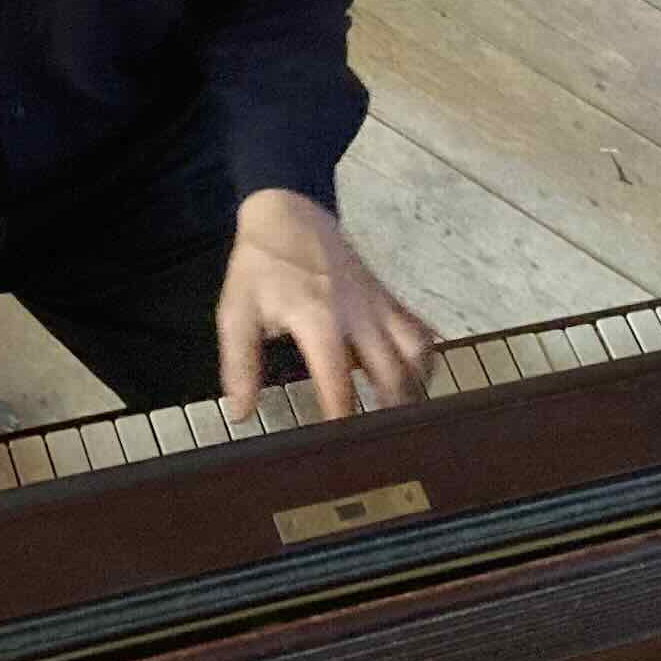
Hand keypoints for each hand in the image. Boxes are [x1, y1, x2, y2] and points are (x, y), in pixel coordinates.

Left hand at [215, 190, 434, 421]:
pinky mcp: (387, 296)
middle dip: (390, 412)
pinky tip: (414, 380)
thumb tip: (241, 413)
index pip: (338, 382)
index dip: (342, 420)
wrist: (287, 211)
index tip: (341, 449)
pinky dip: (424, 358)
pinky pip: (419, 330)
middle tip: (381, 443)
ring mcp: (378, 303)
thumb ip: (240, 364)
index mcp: (318, 320)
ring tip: (403, 417)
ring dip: (415, 386)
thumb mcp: (236, 312)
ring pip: (417, 351)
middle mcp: (357, 314)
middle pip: (392, 373)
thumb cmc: (260, 266)